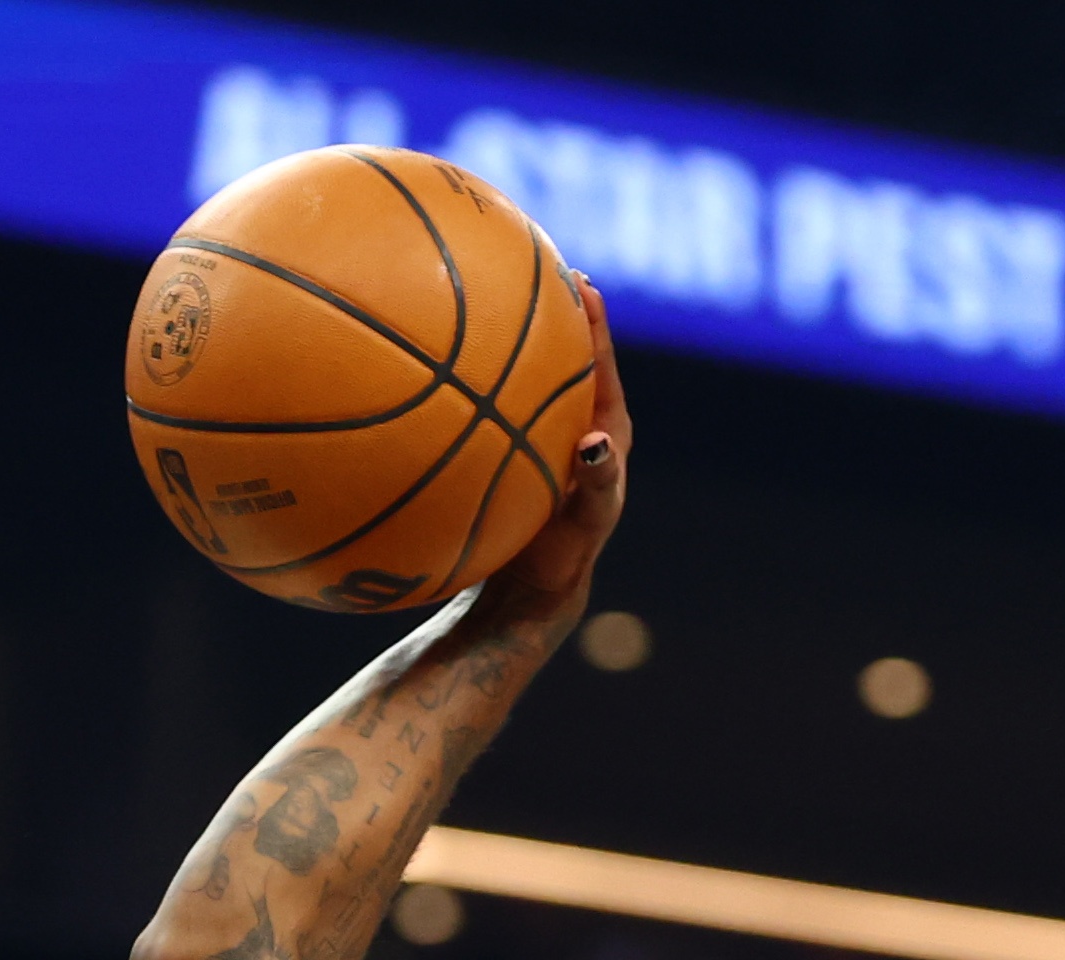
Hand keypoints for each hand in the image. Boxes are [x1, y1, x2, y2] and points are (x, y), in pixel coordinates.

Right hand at [478, 280, 629, 630]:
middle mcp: (584, 422)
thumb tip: (597, 443)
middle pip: (574, 356)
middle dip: (561, 313)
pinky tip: (454, 359)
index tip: (581, 282)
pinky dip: (488, 378)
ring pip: (539, 376)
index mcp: (610, 430)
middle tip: (545, 266)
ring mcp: (550, 434)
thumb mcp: (584, 523)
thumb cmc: (562, 554)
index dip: (593, 322)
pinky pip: (507, 403)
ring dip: (523, 338)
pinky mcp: (523, 448)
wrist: (532, 587)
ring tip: (501, 293)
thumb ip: (596, 485)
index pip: (603, 363)